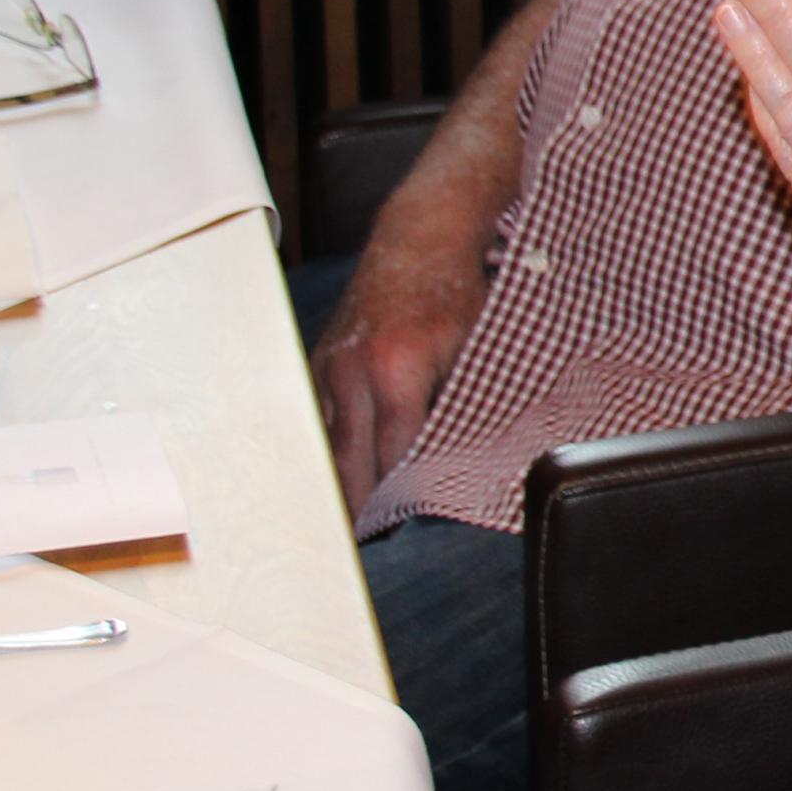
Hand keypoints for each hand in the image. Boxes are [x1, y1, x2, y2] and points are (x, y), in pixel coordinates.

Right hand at [309, 238, 484, 511]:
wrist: (419, 237)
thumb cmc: (457, 295)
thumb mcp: (474, 349)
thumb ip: (462, 403)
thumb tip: (463, 459)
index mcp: (397, 371)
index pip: (391, 458)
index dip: (394, 501)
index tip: (393, 535)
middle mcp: (353, 372)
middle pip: (348, 460)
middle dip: (352, 508)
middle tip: (354, 553)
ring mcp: (328, 367)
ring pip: (325, 444)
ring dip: (332, 484)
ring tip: (336, 531)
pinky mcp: (317, 362)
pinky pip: (317, 420)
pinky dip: (324, 452)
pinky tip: (327, 482)